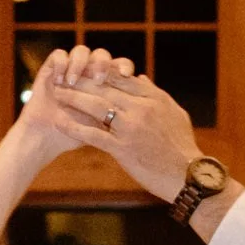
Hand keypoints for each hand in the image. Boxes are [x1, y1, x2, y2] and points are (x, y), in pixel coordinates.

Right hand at [17, 44, 137, 157]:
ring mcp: (71, 68)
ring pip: (82, 52)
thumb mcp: (106, 128)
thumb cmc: (80, 136)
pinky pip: (59, 55)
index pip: (120, 66)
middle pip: (102, 55)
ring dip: (80, 64)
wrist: (49, 138)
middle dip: (102, 65)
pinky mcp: (52, 68)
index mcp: (106, 82)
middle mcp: (90, 71)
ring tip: (74, 82)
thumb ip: (123, 115)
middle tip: (99, 79)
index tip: (127, 75)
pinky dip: (61, 65)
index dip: (124, 67)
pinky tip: (59, 81)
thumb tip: (148, 106)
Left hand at [50, 54, 200, 201]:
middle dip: (81, 81)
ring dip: (73, 99)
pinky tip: (60, 123)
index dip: (100, 71)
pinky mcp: (123, 149)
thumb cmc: (183, 146)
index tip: (85, 68)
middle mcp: (141, 109)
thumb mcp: (174, 113)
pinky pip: (93, 135)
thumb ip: (155, 94)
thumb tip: (139, 78)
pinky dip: (74, 128)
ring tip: (56, 94)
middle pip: (105, 88)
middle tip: (62, 76)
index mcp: (154, 98)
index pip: (122, 77)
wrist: (189, 176)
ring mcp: (131, 128)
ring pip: (96, 107)